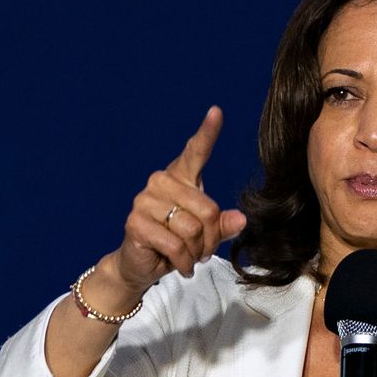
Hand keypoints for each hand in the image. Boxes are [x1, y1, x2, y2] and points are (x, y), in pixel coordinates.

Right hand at [110, 106, 247, 292]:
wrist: (141, 265)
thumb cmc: (176, 243)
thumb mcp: (205, 234)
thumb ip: (222, 225)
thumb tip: (241, 219)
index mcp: (179, 177)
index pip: (195, 151)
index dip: (207, 132)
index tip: (216, 112)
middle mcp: (160, 182)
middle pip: (207, 209)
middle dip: (212, 239)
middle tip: (203, 250)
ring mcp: (144, 201)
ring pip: (192, 229)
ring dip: (197, 252)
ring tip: (190, 257)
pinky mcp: (135, 223)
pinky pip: (176, 245)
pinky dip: (184, 261)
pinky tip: (180, 265)